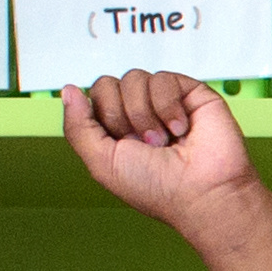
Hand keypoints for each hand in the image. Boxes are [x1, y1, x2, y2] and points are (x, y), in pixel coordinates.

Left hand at [61, 70, 269, 236]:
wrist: (203, 192)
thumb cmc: (158, 188)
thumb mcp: (101, 162)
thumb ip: (77, 126)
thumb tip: (68, 90)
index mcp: (115, 129)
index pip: (93, 96)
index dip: (101, 115)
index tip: (120, 142)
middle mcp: (138, 113)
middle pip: (108, 84)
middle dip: (121, 116)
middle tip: (144, 144)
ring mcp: (164, 101)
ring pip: (134, 78)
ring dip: (145, 115)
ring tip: (163, 139)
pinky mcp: (190, 92)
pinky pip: (162, 78)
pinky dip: (168, 106)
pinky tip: (180, 128)